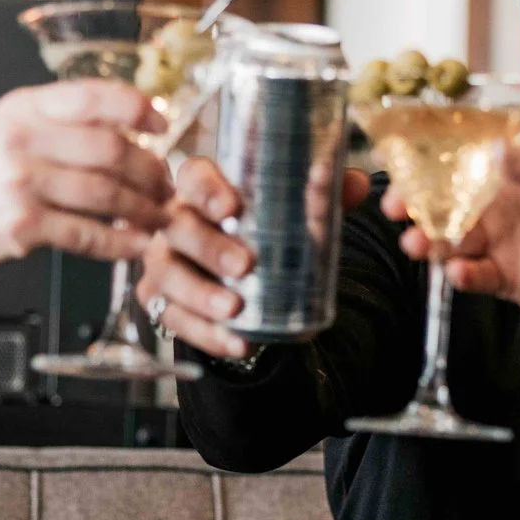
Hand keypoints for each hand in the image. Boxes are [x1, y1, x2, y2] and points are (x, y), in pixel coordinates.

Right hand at [0, 81, 171, 320]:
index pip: (94, 97)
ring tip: (158, 216)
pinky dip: (119, 242)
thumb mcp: (8, 130)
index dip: (139, 109)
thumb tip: (132, 128)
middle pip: (111, 149)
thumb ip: (61, 123)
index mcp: (22, 107)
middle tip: (165, 185)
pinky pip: (88, 234)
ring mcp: (19, 183)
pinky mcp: (20, 226)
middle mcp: (20, 140)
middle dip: (150, 170)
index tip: (163, 125)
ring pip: (106, 193)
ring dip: (143, 209)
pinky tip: (135, 244)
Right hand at [137, 159, 370, 358]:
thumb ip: (325, 194)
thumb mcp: (292, 210)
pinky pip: (173, 318)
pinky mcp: (162, 301)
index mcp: (202, 189)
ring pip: (166, 275)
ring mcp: (163, 262)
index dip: (207, 189)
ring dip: (199, 294)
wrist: (242, 275)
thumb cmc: (262, 229)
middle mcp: (174, 221)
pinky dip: (205, 334)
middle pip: (178, 227)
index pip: (193, 176)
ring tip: (233, 310)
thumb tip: (358, 185)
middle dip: (209, 246)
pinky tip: (237, 343)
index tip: (232, 207)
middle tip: (245, 264)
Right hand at [387, 139, 519, 328]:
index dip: (429, 165)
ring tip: (418, 246)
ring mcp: (502, 244)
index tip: (403, 167)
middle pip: (446, 205)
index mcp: (515, 173)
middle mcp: (501, 206)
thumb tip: (495, 150)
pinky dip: (462, 277)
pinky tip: (458, 274)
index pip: (462, 164)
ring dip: (431, 243)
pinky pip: (475, 277)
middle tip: (398, 211)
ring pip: (453, 242)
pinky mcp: (508, 280)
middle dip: (417, 208)